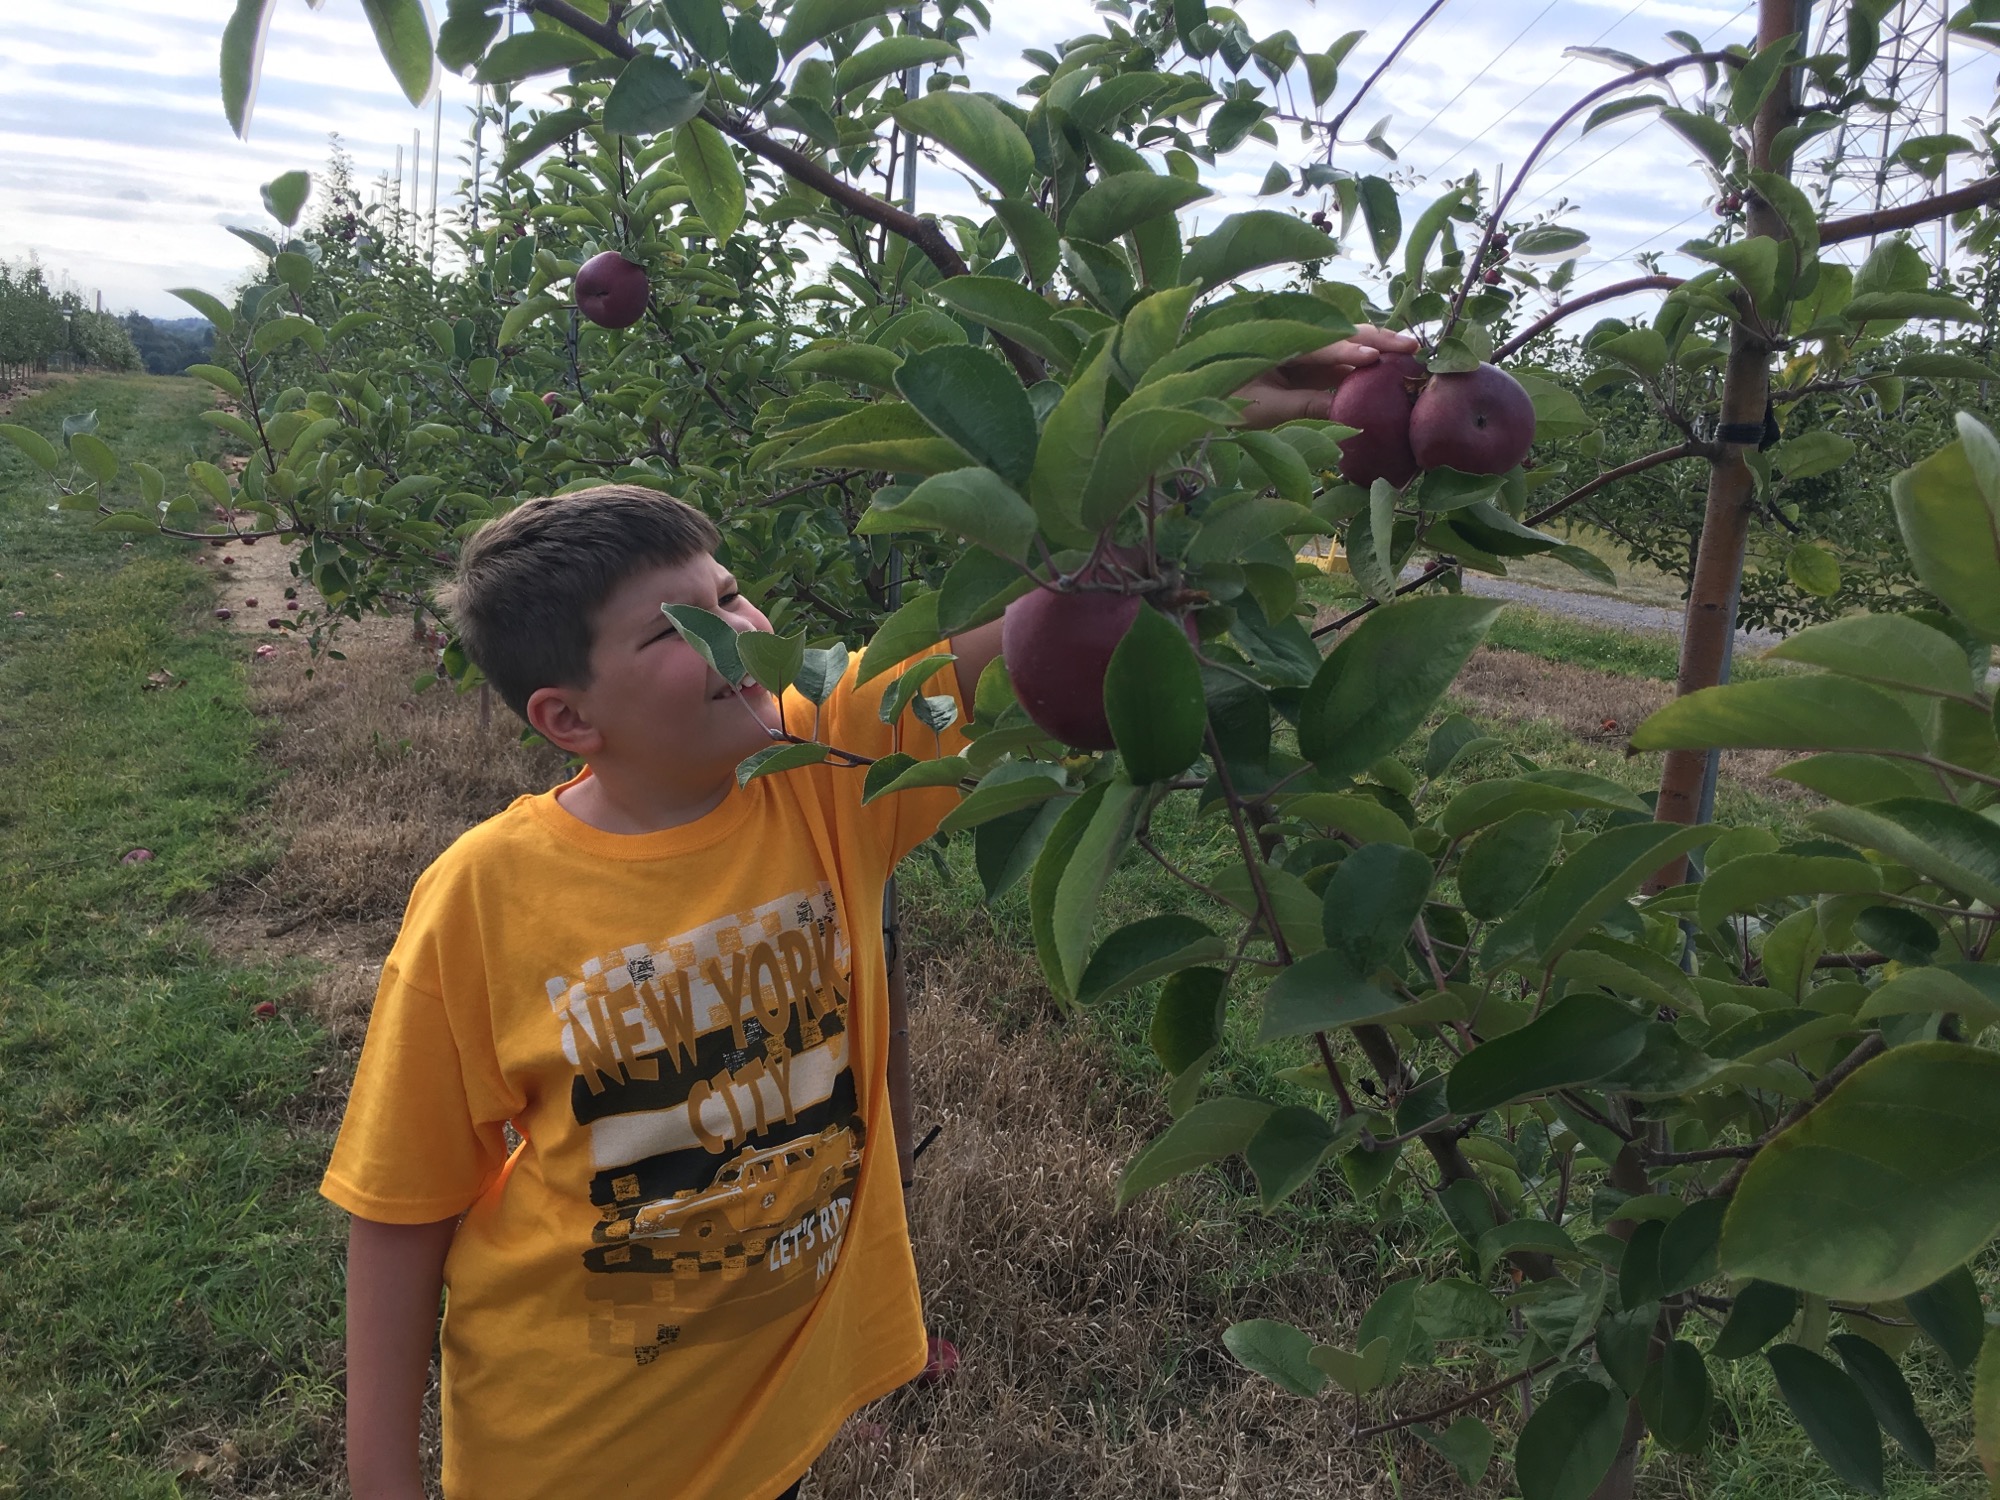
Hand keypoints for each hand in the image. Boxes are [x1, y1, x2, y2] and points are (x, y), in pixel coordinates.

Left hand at [1232, 325, 1420, 430]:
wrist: (1203, 398)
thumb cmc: (1227, 402)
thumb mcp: (1266, 409)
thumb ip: (1307, 406)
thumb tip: (1348, 411)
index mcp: (1278, 341)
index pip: (1321, 344)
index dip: (1348, 350)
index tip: (1373, 356)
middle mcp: (1294, 338)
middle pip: (1341, 333)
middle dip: (1376, 339)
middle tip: (1410, 346)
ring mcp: (1303, 349)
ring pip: (1345, 344)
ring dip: (1376, 347)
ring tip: (1407, 352)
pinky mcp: (1307, 364)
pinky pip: (1339, 361)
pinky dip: (1363, 364)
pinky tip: (1387, 368)